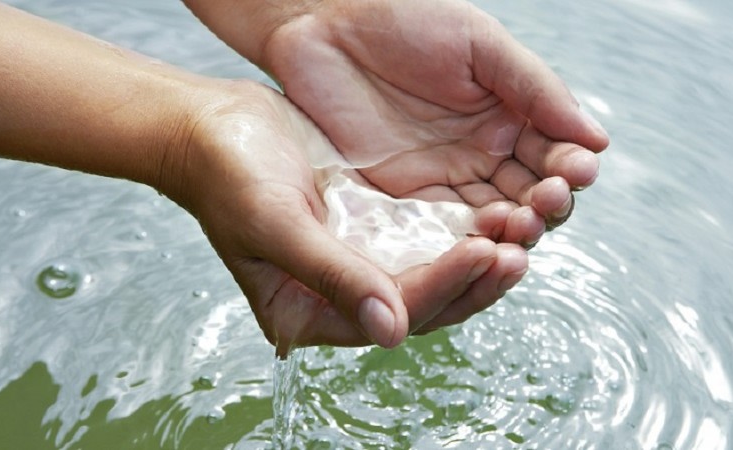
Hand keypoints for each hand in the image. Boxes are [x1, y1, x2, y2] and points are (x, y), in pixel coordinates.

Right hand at [165, 81, 528, 355]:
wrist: (212, 128)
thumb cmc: (228, 177)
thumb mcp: (276, 224)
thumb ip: (333, 276)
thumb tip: (392, 333)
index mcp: (308, 311)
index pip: (391, 312)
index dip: (440, 286)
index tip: (483, 253)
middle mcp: (338, 295)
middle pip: (422, 304)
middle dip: (472, 281)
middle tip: (518, 254)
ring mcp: (357, 262)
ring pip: (431, 273)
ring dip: (476, 258)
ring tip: (519, 233)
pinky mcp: (370, 228)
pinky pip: (425, 238)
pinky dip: (459, 229)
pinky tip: (492, 211)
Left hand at [256, 0, 609, 244]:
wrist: (323, 24)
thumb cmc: (404, 18)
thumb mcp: (479, 44)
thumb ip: (536, 90)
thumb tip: (597, 140)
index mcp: (509, 117)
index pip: (553, 157)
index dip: (569, 170)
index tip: (575, 172)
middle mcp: (482, 155)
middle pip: (528, 197)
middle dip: (544, 206)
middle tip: (546, 202)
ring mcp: (443, 180)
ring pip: (491, 221)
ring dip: (512, 231)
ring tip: (517, 225)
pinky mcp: (403, 200)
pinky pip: (443, 231)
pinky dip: (466, 244)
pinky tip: (480, 245)